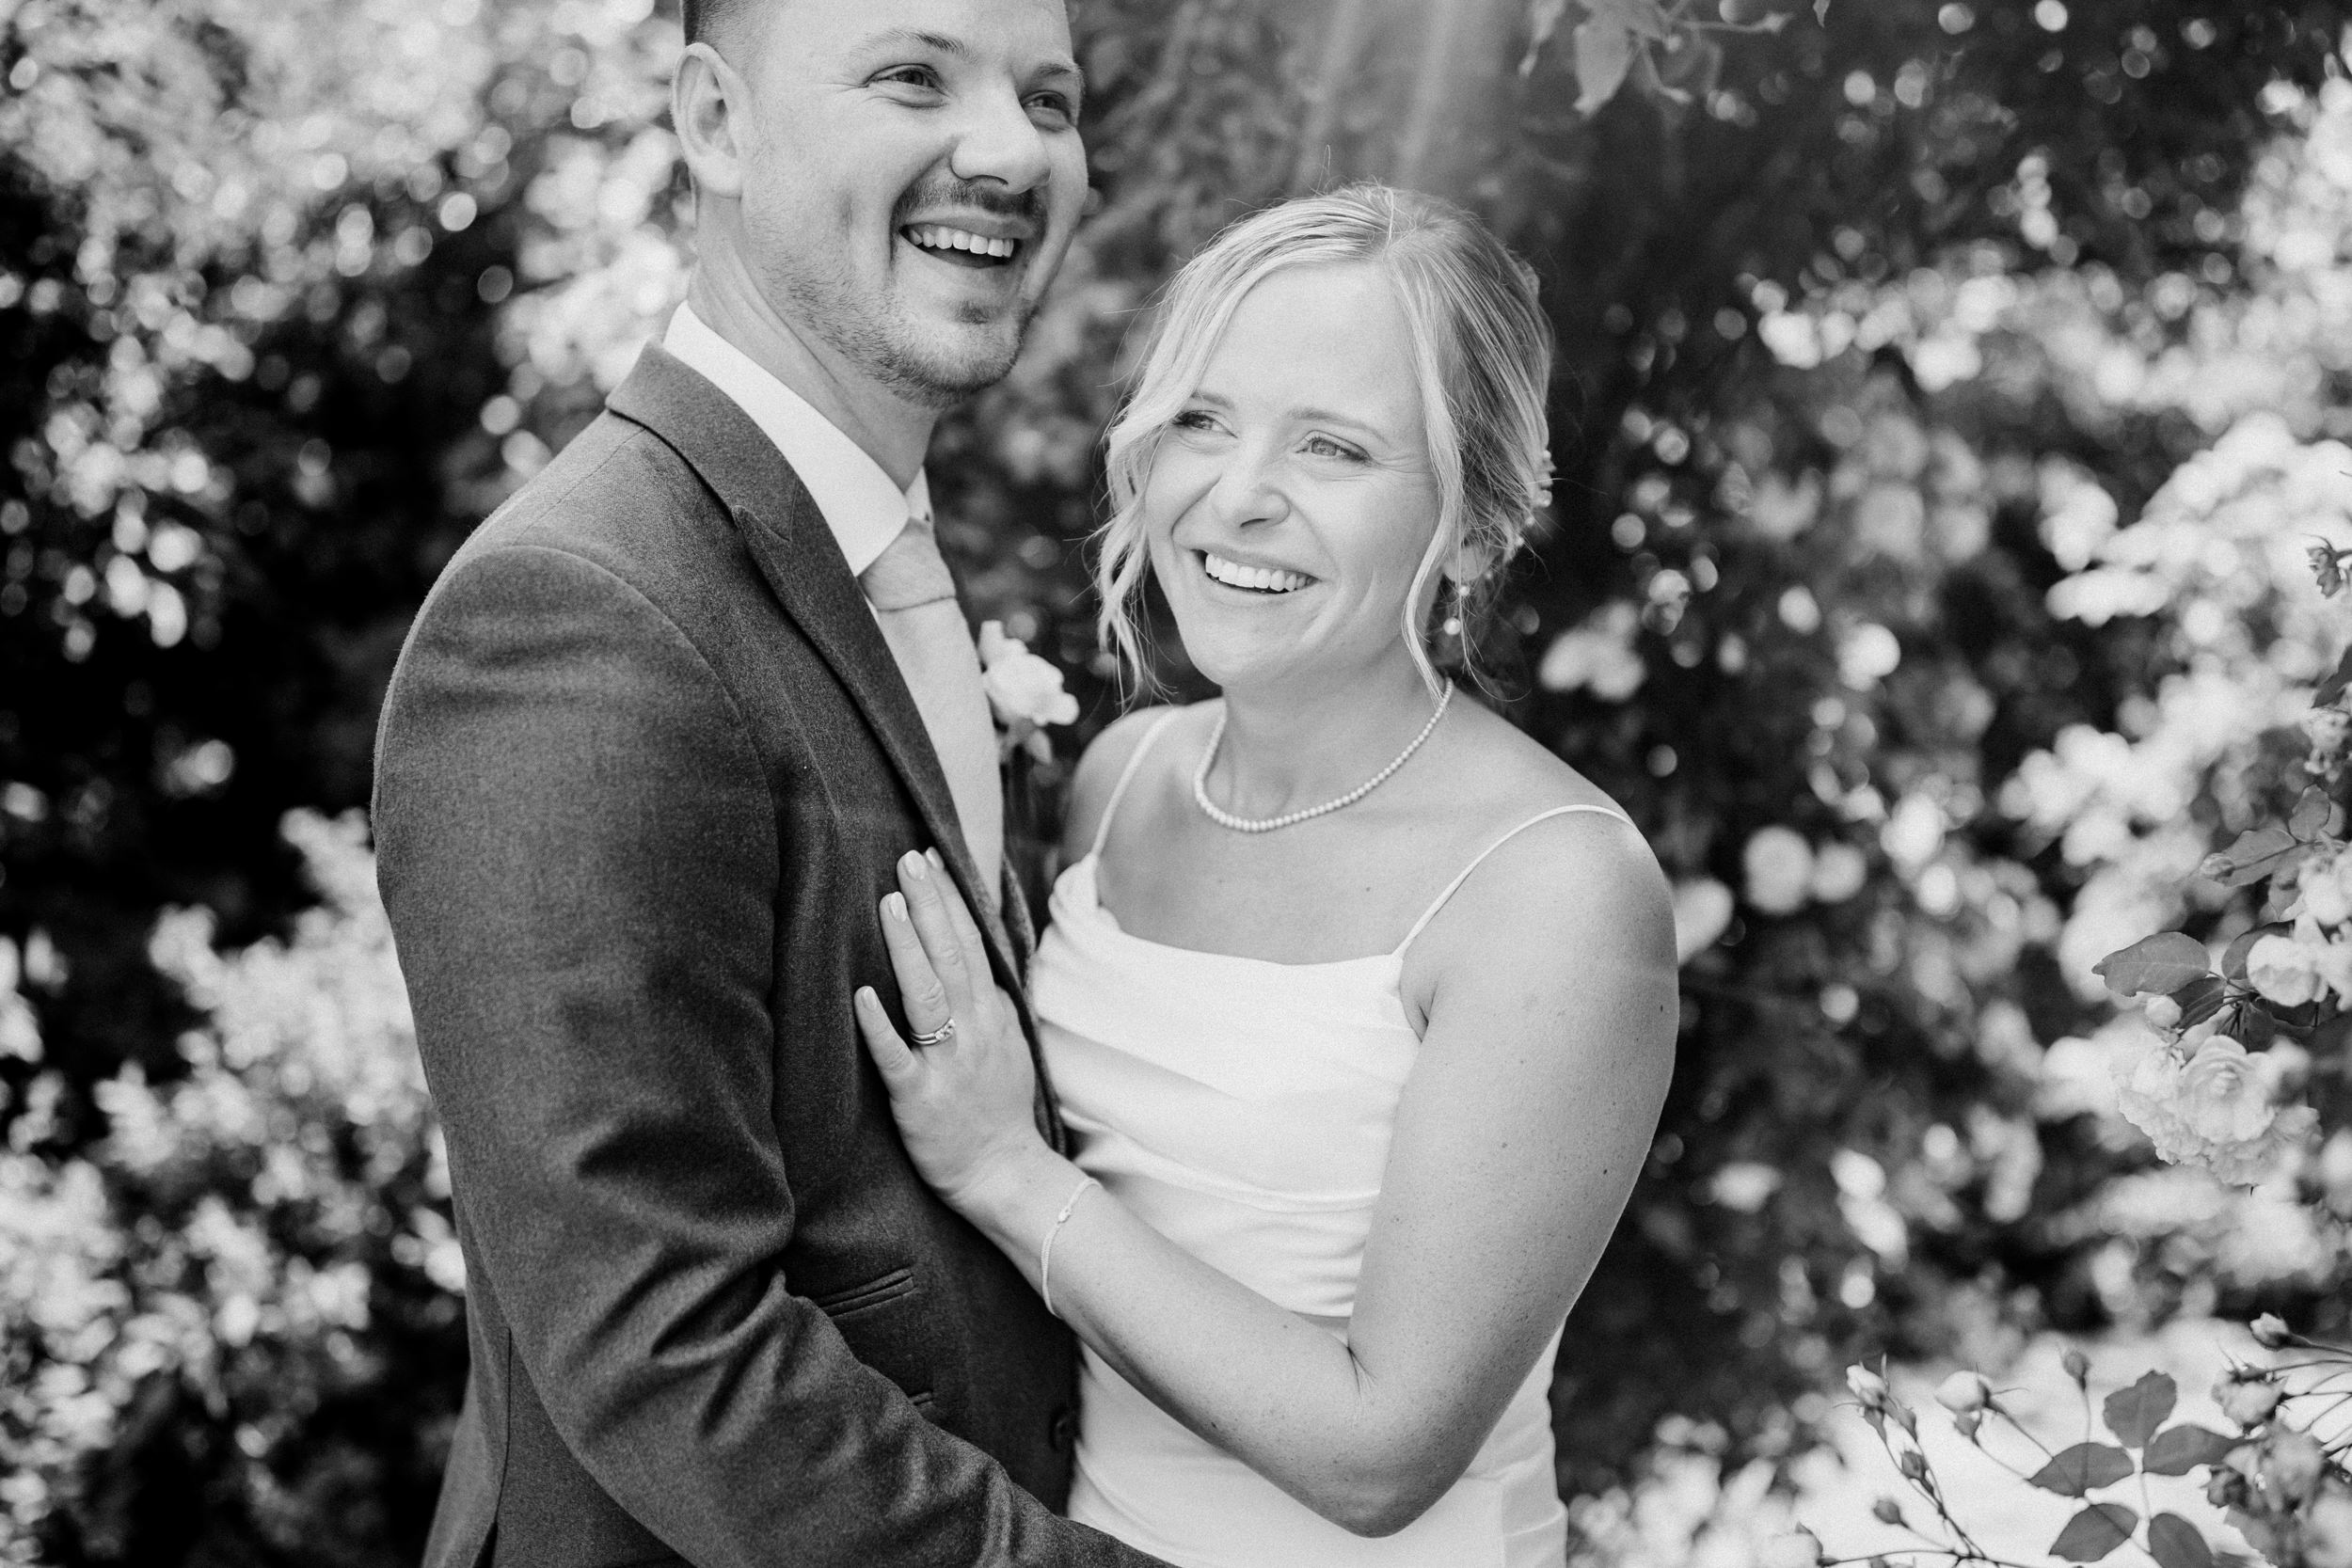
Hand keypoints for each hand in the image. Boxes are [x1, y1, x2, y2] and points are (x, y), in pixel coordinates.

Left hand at [855, 850, 1049, 1216]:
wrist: (1005, 1173)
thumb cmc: (997, 1108)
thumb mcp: (1007, 1042)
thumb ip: (988, 999)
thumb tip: (973, 953)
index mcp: (991, 1013)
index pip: (971, 942)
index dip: (950, 898)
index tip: (931, 857)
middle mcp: (973, 1029)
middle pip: (952, 954)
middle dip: (929, 903)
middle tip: (907, 858)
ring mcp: (948, 1062)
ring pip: (928, 994)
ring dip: (908, 946)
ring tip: (888, 903)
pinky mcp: (920, 1098)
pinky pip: (898, 1057)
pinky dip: (881, 1026)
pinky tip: (862, 995)